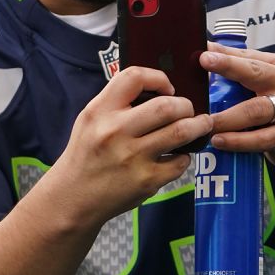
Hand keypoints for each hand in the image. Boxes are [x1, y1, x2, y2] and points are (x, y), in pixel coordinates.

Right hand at [52, 66, 212, 223]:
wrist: (73, 197)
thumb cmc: (87, 154)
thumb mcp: (90, 119)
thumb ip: (118, 102)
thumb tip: (160, 90)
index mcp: (100, 111)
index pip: (134, 77)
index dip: (159, 78)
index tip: (167, 89)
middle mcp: (115, 131)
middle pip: (167, 105)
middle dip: (186, 105)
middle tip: (189, 110)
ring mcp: (132, 157)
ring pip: (181, 132)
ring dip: (198, 126)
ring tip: (201, 125)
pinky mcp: (146, 181)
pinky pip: (180, 162)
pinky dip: (185, 157)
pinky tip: (178, 155)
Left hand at [199, 43, 274, 168]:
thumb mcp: (267, 80)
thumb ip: (241, 66)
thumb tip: (206, 50)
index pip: (248, 57)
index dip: (225, 54)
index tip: (204, 52)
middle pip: (256, 74)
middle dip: (229, 67)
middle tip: (204, 63)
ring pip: (256, 111)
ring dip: (228, 117)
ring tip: (206, 122)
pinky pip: (261, 139)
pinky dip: (238, 141)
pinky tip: (220, 141)